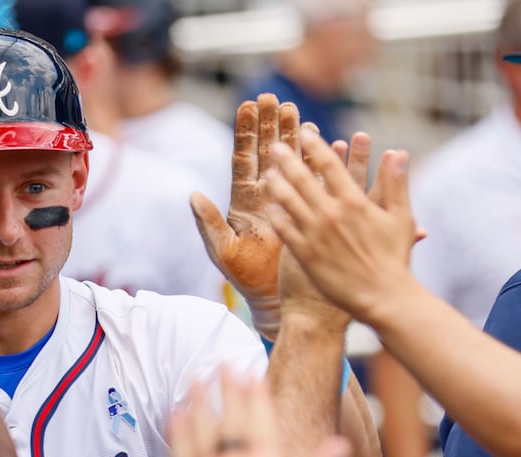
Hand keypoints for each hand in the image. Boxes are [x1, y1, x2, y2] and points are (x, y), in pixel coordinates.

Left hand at [169, 370, 350, 456]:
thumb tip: (338, 444)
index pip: (258, 421)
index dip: (253, 392)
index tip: (248, 370)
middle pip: (229, 419)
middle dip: (227, 388)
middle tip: (222, 363)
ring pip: (200, 431)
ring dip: (200, 402)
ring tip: (198, 378)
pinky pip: (180, 455)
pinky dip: (179, 432)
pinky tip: (177, 414)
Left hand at [191, 94, 299, 335]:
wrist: (274, 296)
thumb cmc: (246, 277)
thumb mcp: (223, 251)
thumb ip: (209, 224)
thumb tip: (193, 196)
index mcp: (244, 200)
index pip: (243, 158)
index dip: (246, 132)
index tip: (248, 105)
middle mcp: (265, 195)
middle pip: (266, 151)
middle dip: (268, 124)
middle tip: (271, 96)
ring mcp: (289, 200)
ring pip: (291, 160)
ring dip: (293, 134)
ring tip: (294, 109)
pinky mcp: (309, 209)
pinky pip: (316, 180)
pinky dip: (321, 161)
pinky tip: (327, 140)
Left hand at [264, 130, 416, 323]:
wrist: (383, 297)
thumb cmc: (395, 259)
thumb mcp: (402, 218)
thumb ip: (397, 184)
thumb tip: (399, 152)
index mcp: (355, 202)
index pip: (331, 166)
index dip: (316, 147)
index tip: (306, 133)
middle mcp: (332, 215)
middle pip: (303, 180)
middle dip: (288, 160)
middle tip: (275, 145)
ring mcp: (316, 235)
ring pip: (289, 203)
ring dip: (277, 185)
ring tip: (267, 174)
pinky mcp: (306, 255)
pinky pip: (286, 231)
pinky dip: (277, 217)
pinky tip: (270, 207)